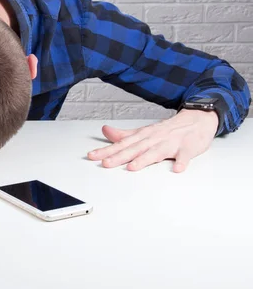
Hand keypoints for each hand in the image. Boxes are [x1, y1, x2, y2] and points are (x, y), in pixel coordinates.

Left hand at [87, 109, 218, 172]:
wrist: (197, 119)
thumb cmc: (168, 130)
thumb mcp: (144, 131)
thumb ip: (124, 135)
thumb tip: (105, 131)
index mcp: (143, 136)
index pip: (121, 144)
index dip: (106, 150)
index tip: (92, 156)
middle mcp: (154, 139)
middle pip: (134, 149)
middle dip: (119, 156)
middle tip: (106, 163)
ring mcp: (171, 143)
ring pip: (156, 152)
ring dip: (144, 159)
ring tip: (132, 167)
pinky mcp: (188, 148)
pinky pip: (185, 156)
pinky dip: (182, 162)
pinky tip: (177, 169)